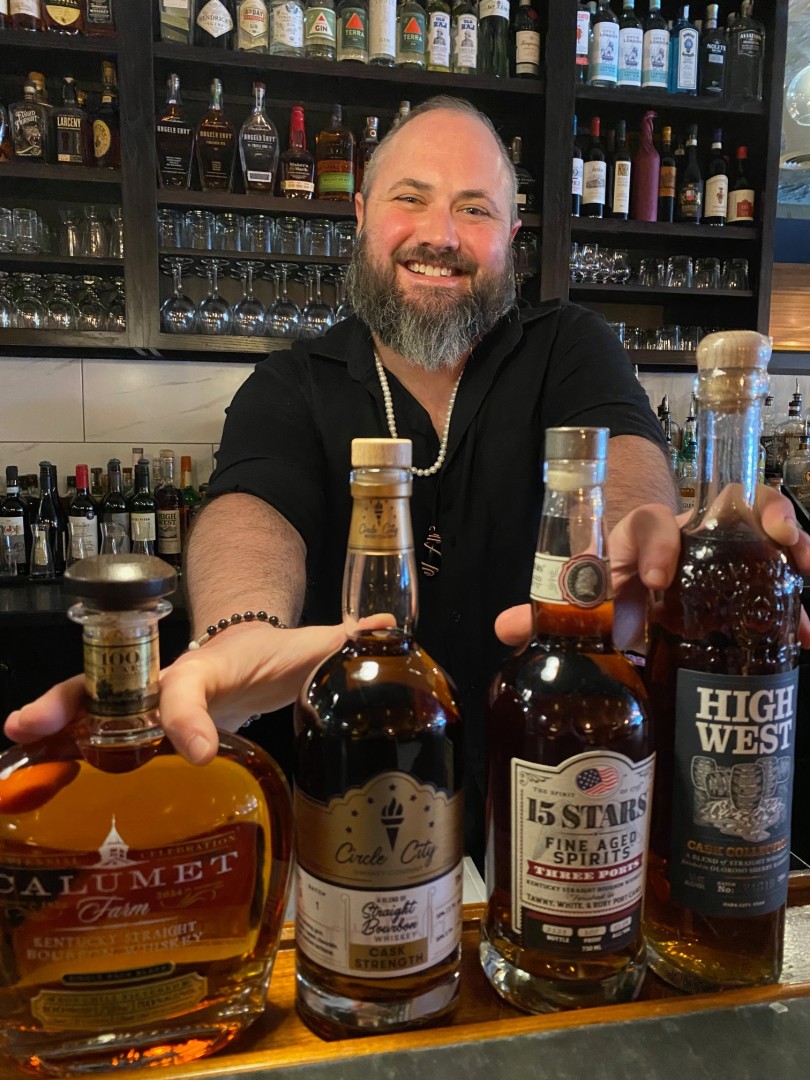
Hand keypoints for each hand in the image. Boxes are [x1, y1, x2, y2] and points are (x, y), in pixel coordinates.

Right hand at [4, 618, 385, 764]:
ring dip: (53, 723)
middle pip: (112, 686)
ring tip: (15, 741)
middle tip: (32, 720)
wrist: (245, 647)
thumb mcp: (307, 651)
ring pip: (90, 706)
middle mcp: (167, 679)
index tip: (193, 751)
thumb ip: (344, 647)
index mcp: (209, 666)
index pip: (188, 687)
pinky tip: (32, 772)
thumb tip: (392, 633)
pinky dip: (62, 748)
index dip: (186, 717)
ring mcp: (146, 699)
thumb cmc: (272, 654)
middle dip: (72, 701)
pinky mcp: (138, 722)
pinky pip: (95, 732)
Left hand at [495, 491, 809, 652]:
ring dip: (788, 538)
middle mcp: (688, 531)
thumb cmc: (619, 575)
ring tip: (800, 564)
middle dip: (748, 521)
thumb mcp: (592, 591)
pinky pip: (781, 559)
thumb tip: (506, 630)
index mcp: (640, 534)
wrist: (643, 558)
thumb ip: (555, 611)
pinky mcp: (750, 564)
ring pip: (762, 522)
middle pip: (722, 510)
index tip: (656, 580)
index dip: (653, 548)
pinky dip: (797, 580)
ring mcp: (724, 543)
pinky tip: (803, 629)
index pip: (647, 526)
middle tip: (767, 542)